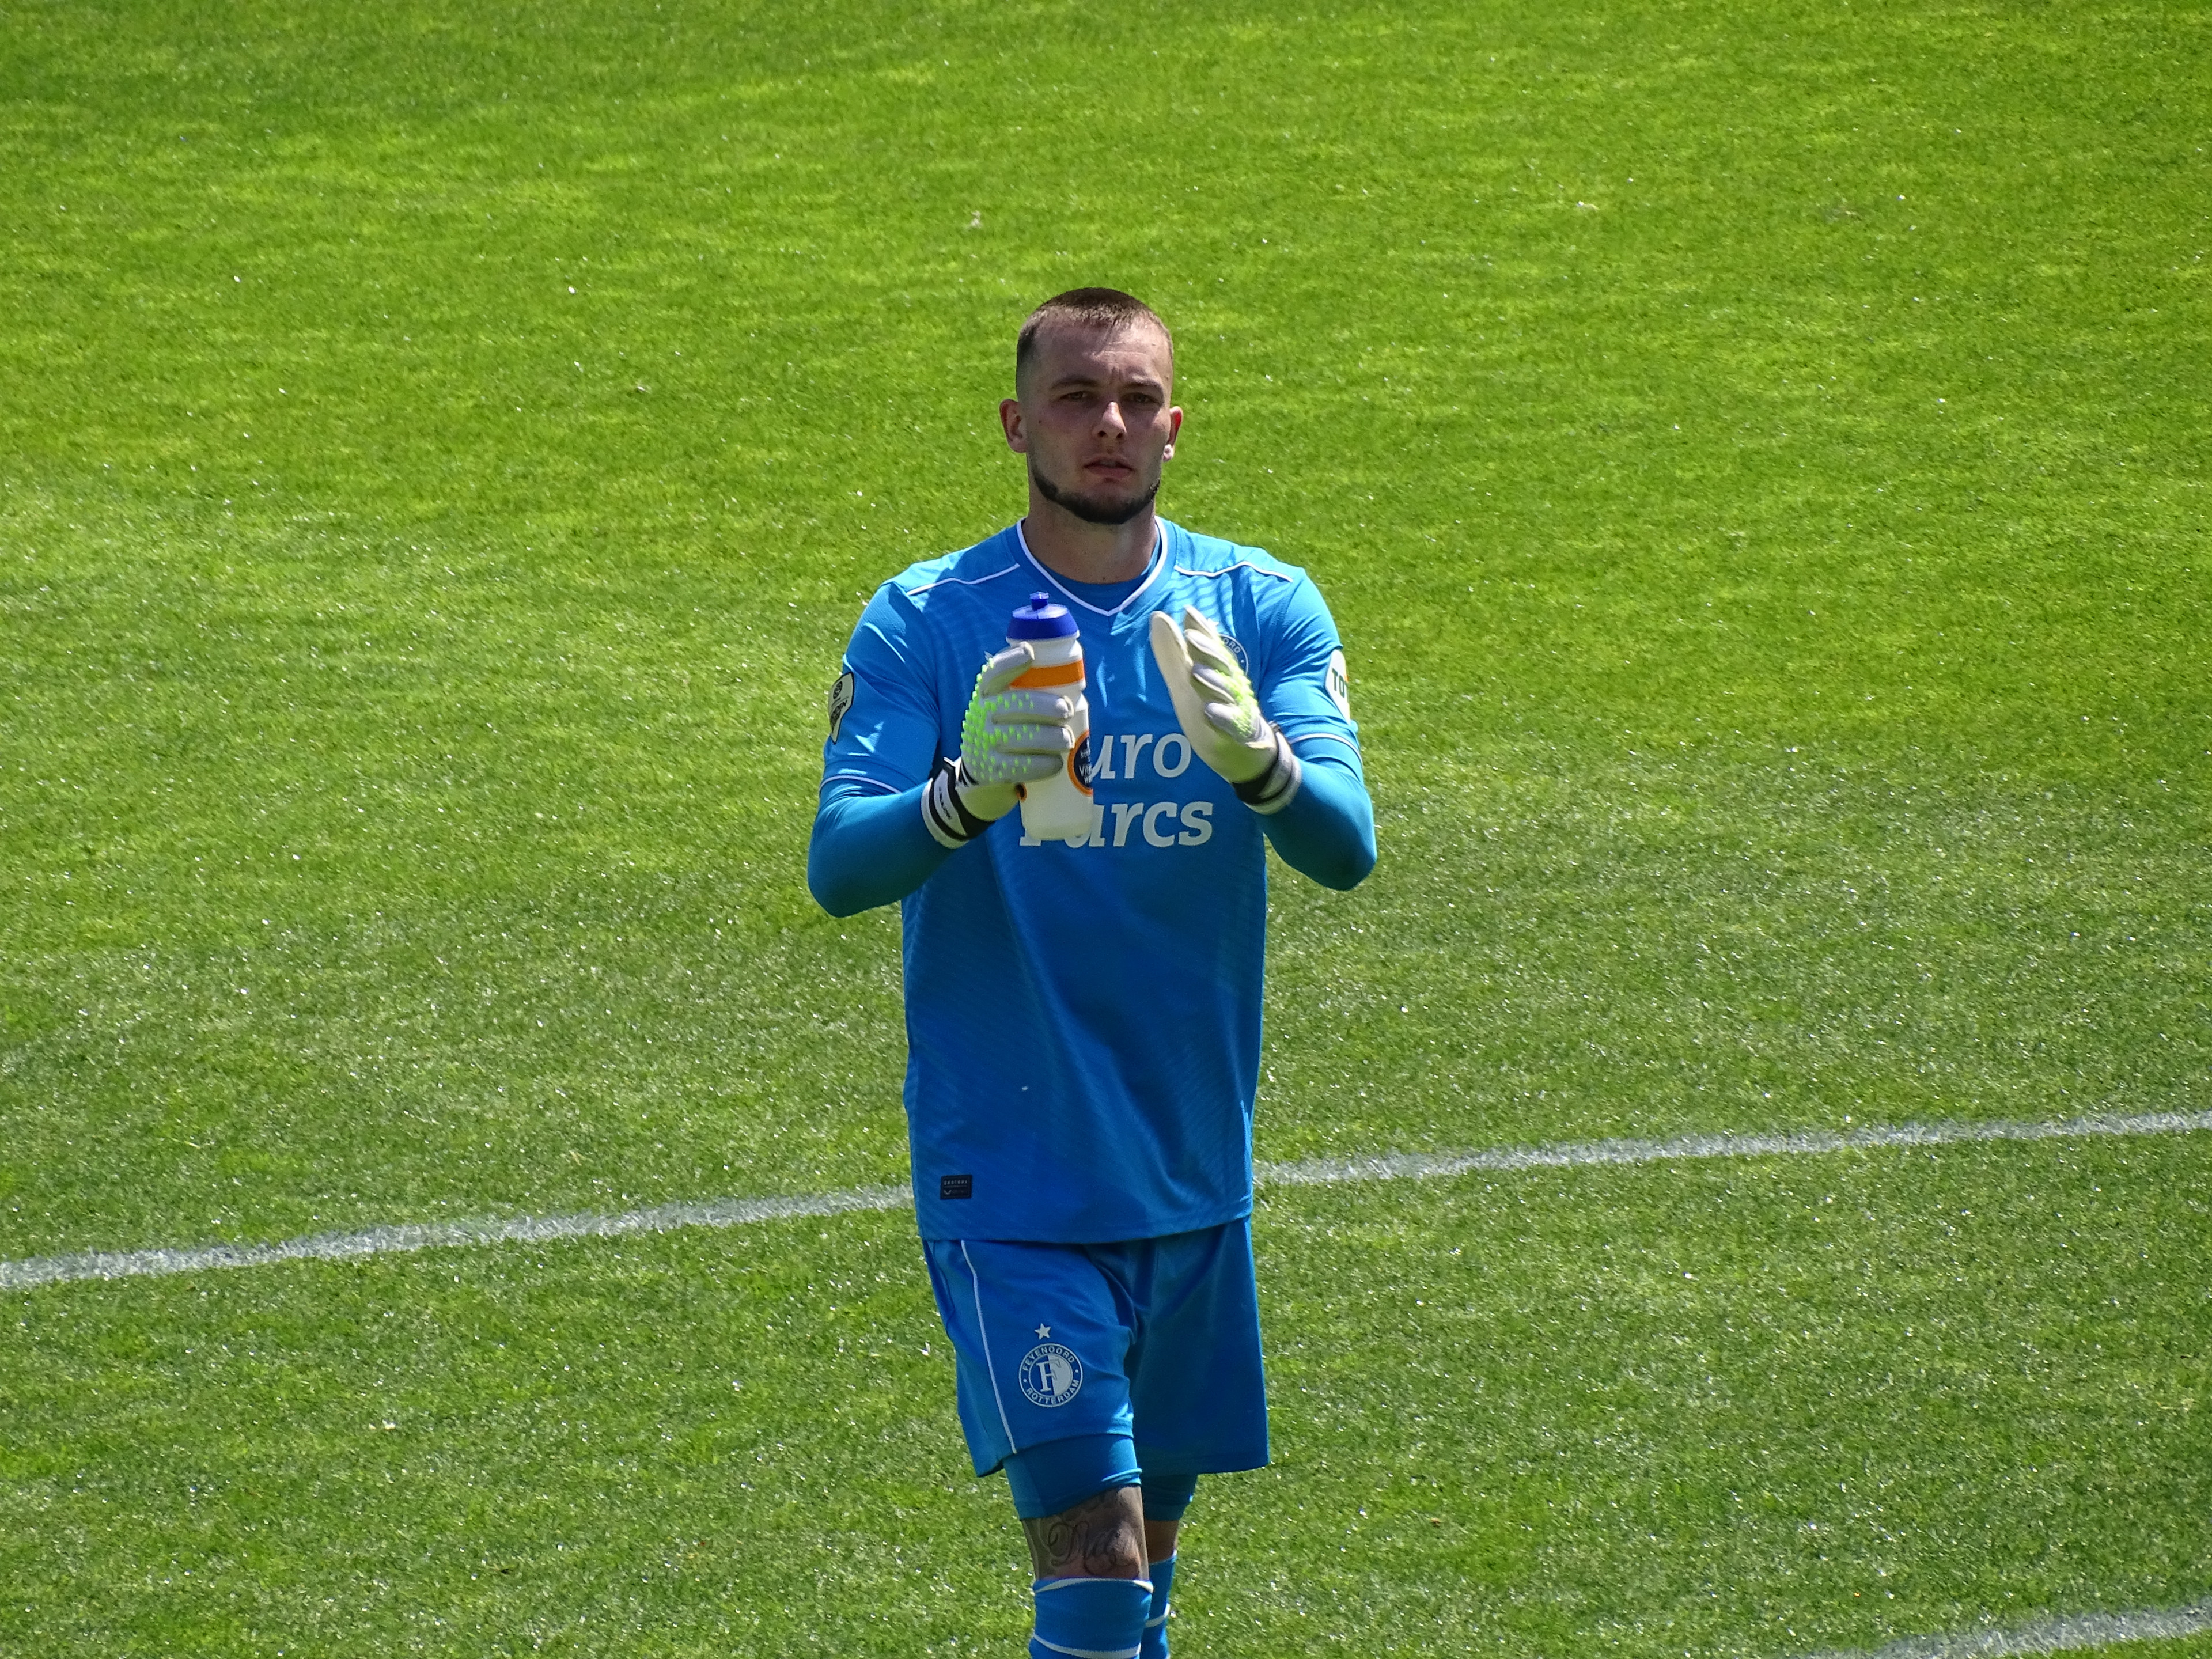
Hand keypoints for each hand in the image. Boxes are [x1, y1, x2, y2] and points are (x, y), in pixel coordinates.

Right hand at [922, 642, 1074, 845]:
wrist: (983, 774)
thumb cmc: (1008, 731)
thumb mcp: (1007, 709)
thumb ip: (1028, 693)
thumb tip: (1072, 676)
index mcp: (987, 695)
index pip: (993, 673)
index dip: (1010, 662)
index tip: (1029, 653)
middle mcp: (980, 715)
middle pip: (1012, 703)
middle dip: (1043, 705)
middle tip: (1066, 710)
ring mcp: (982, 743)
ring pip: (1017, 735)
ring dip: (1048, 737)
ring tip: (1067, 740)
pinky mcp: (990, 770)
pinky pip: (1017, 766)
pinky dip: (1041, 765)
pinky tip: (1055, 763)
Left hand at [1148, 606, 1300, 812]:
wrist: (1248, 753)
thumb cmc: (1215, 713)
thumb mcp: (1188, 684)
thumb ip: (1174, 654)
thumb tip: (1159, 617)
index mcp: (1218, 673)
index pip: (1211, 648)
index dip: (1202, 630)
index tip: (1189, 611)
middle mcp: (1229, 688)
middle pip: (1220, 667)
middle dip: (1207, 650)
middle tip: (1191, 635)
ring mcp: (1236, 711)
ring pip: (1227, 694)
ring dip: (1213, 681)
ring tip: (1196, 671)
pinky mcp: (1238, 736)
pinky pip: (1232, 726)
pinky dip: (1223, 718)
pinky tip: (1210, 712)